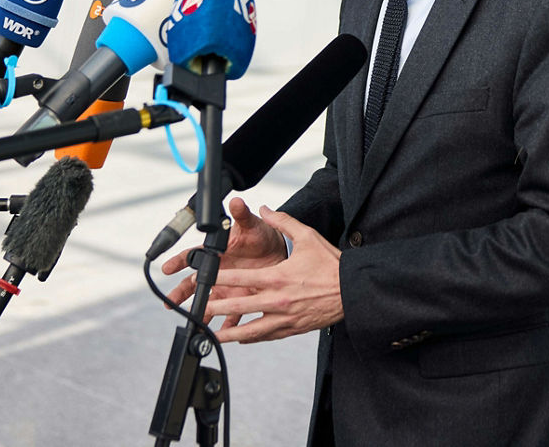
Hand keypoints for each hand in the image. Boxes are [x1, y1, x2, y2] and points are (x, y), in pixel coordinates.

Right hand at [162, 197, 286, 323]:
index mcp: (217, 252)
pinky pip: (231, 316)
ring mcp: (227, 288)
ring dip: (201, 313)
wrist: (278, 251)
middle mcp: (218, 272)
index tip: (167, 268)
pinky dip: (226, 326)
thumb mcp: (252, 225)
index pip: (193, 255)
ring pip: (209, 303)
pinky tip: (221, 335)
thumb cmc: (260, 235)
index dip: (179, 261)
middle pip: (194, 283)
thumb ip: (242, 215)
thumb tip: (236, 201)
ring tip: (193, 324)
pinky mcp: (240, 300)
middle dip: (180, 293)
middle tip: (170, 302)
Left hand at [206, 206, 342, 343]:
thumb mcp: (307, 236)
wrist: (352, 290)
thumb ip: (282, 222)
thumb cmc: (331, 264)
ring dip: (228, 334)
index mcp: (278, 277)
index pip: (240, 279)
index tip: (201, 278)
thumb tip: (264, 209)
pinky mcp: (292, 329)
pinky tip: (242, 339)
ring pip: (250, 330)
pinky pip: (267, 336)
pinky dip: (252, 338)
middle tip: (196, 310)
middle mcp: (278, 300)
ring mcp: (285, 317)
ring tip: (211, 336)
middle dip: (214, 308)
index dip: (217, 278)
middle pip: (238, 307)